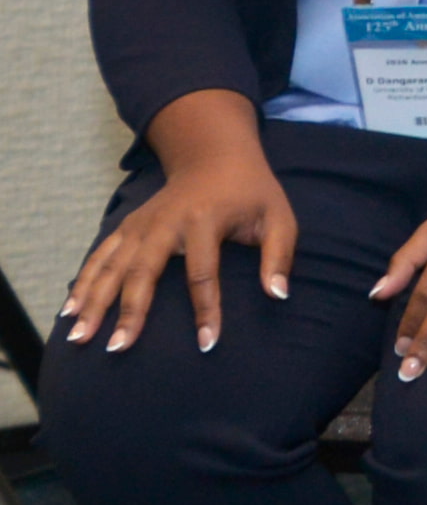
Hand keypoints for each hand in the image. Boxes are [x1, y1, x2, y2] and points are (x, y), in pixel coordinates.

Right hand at [62, 90, 293, 353]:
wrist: (215, 156)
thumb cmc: (252, 193)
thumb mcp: (279, 218)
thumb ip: (279, 257)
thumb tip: (279, 295)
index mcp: (205, 221)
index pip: (203, 274)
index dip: (206, 311)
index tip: (207, 345)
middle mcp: (165, 222)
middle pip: (142, 272)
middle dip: (128, 312)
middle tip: (116, 348)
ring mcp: (141, 224)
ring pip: (111, 266)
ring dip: (93, 301)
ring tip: (78, 336)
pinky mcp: (127, 227)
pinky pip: (100, 256)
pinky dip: (83, 282)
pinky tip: (69, 310)